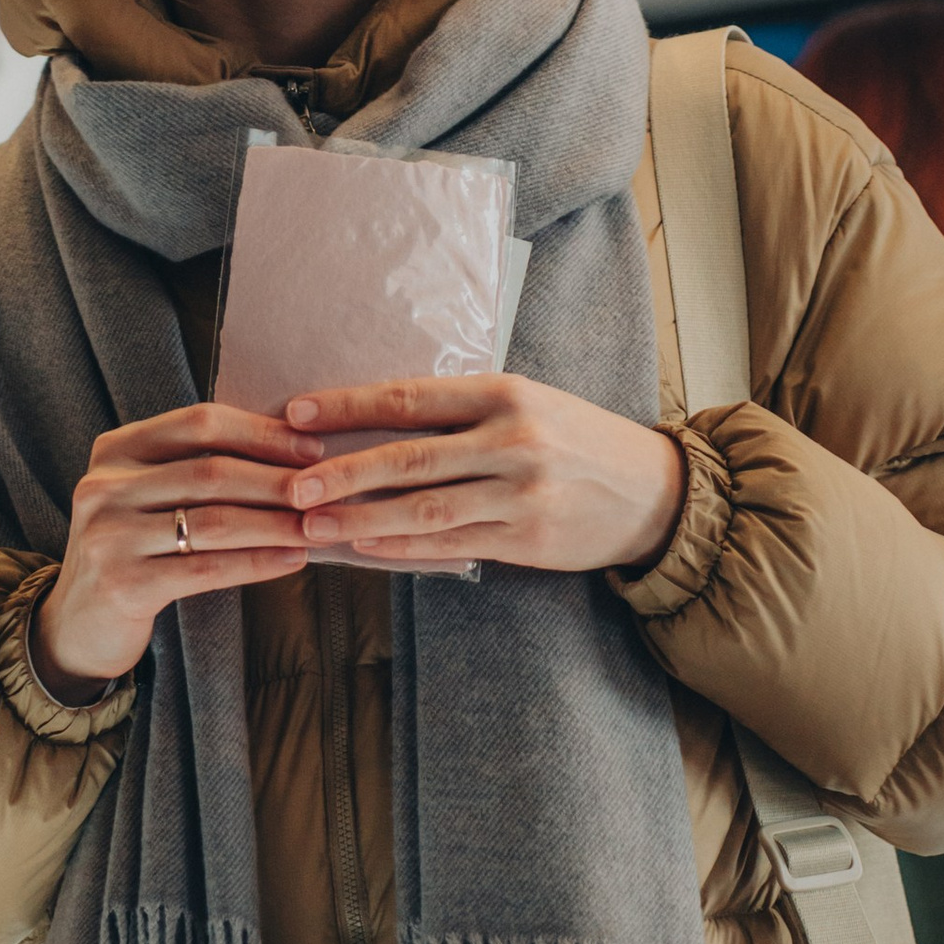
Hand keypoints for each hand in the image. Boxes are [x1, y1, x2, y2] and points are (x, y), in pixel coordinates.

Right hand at [30, 404, 323, 697]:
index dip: (260, 432)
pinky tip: (293, 560)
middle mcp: (104, 487)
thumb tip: (290, 449)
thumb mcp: (145, 497)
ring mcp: (109, 535)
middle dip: (277, 479)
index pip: (198, 423)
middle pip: (210, 471)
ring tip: (320, 526)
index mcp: (114, 450)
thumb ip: (192, 469)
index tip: (311, 447)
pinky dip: (257, 563)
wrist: (75, 625)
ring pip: (213, 521)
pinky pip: (207, 568)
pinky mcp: (123, 584)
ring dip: (276, 522)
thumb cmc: (130, 552)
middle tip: (327, 488)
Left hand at [278, 377, 687, 577]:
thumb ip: (461, 411)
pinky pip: (452, 545)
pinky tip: (366, 550)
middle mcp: (512, 439)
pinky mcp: (529, 537)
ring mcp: (521, 492)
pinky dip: (403, 549)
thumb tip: (375, 421)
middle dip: (341, 472)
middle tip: (290, 484)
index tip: (296, 413)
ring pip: (423, 508)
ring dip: (361, 519)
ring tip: (313, 524)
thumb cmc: (576, 440)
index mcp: (504, 393)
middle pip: (408, 456)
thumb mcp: (526, 404)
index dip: (347, 407)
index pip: (409, 397)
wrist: (652, 490)